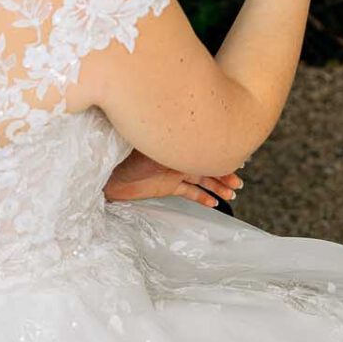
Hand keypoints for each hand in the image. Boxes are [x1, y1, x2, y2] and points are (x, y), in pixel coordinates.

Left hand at [104, 149, 242, 207]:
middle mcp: (177, 156)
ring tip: (233, 192)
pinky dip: (202, 196)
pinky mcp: (167, 186)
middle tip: (239, 182)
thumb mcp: (146, 149)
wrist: (103, 178)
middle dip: (224, 172)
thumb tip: (185, 138)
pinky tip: (215, 203)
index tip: (237, 159)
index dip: (219, 152)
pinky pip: (190, 191)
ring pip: (202, 177)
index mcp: (175, 143)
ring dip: (218, 185)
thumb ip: (165, 144)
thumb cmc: (120, 159)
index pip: (202, 145)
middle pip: (206, 163)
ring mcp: (173, 171)